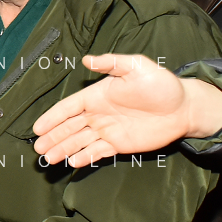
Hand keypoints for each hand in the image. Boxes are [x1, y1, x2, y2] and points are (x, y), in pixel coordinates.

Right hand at [31, 54, 221, 165]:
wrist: (184, 107)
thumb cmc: (161, 84)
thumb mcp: (137, 67)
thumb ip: (112, 63)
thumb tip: (87, 59)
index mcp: (97, 96)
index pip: (69, 108)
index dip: (52, 117)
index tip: (38, 128)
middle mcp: (98, 114)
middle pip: (69, 127)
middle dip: (52, 137)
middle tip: (37, 148)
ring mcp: (107, 130)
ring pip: (79, 141)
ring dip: (63, 149)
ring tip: (48, 158)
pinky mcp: (119, 144)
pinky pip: (97, 152)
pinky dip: (84, 157)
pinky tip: (72, 162)